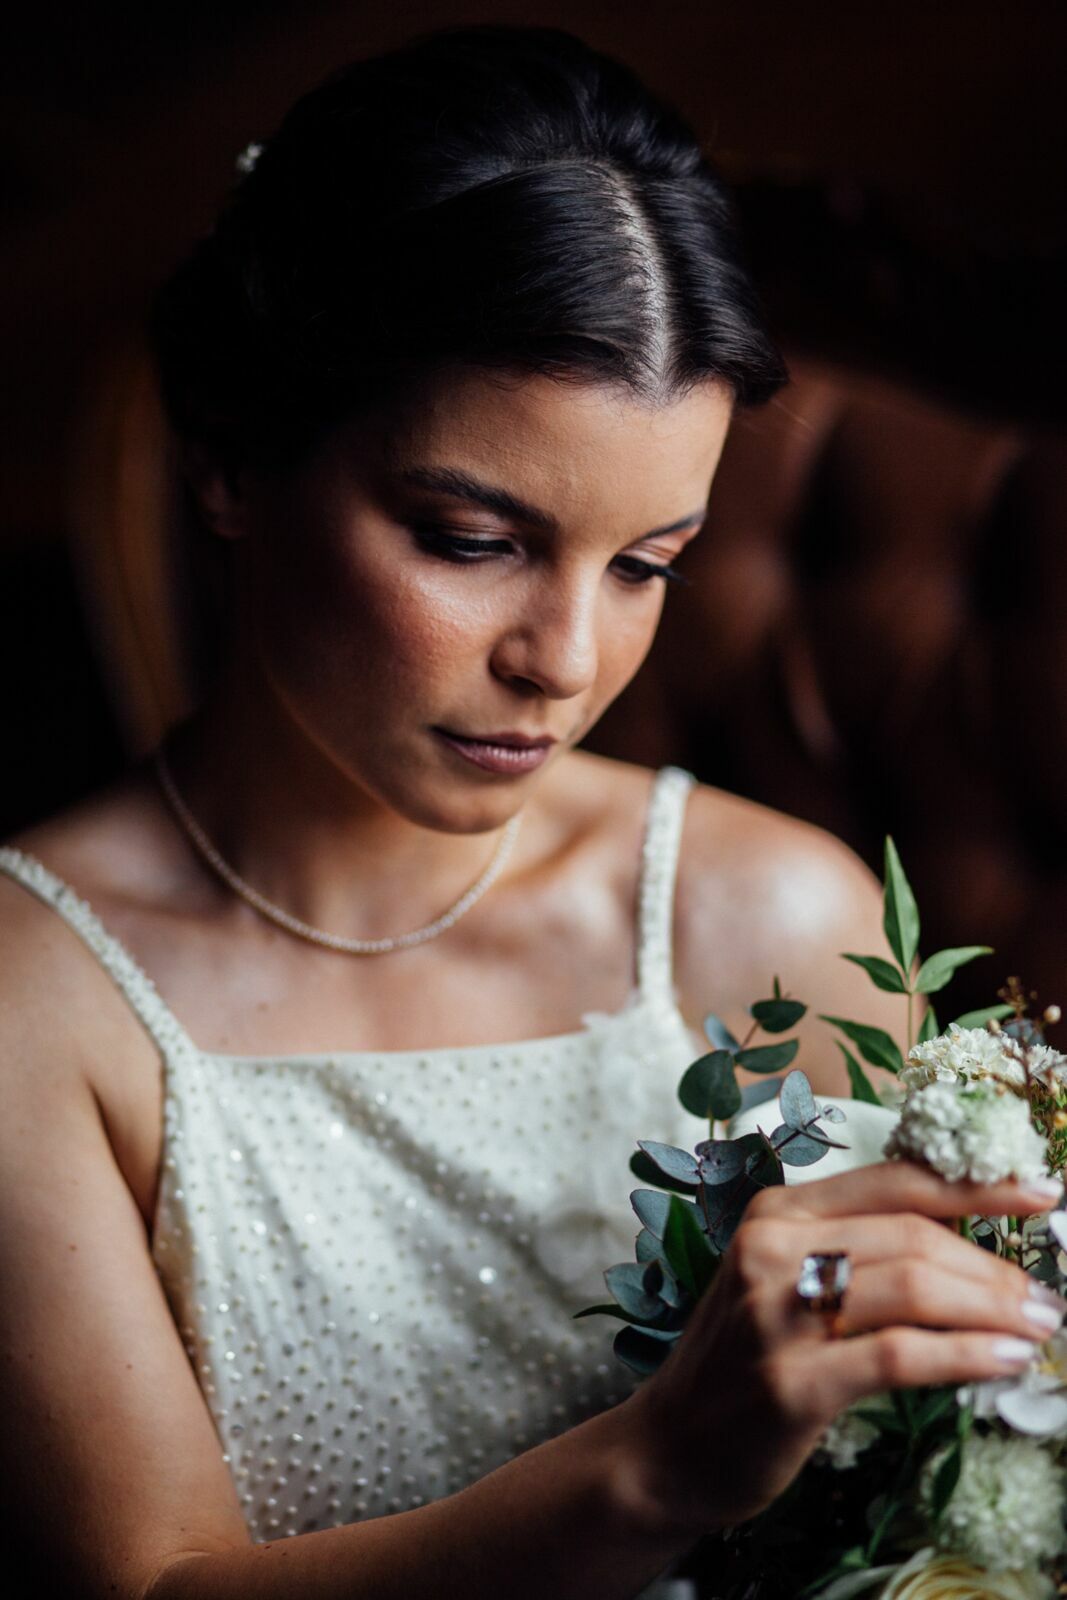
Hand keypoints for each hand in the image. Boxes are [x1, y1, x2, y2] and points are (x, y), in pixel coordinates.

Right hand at [613, 1162, 1062, 1534]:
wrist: (670, 1445)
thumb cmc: (742, 1360)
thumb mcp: (784, 1282)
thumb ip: (855, 1252)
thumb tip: (968, 1240)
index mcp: (776, 1212)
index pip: (895, 1181)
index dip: (975, 1185)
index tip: (1040, 1192)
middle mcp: (771, 1249)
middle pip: (912, 1237)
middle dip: (993, 1267)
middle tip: (1043, 1297)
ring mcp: (777, 1315)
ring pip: (913, 1289)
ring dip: (992, 1309)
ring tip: (1036, 1328)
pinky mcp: (792, 1382)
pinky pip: (901, 1356)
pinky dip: (966, 1355)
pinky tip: (1003, 1361)